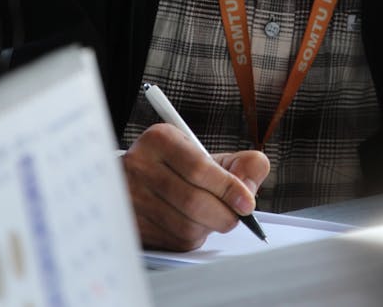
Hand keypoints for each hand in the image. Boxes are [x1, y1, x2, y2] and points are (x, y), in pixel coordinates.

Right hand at [123, 124, 269, 251]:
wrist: (135, 182)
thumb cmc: (177, 168)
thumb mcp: (205, 154)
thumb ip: (238, 163)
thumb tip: (251, 185)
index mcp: (161, 140)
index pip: (199, 167)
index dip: (228, 188)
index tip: (247, 202)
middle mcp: (140, 166)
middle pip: (193, 201)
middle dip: (224, 214)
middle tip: (237, 216)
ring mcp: (131, 198)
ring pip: (185, 226)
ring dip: (207, 228)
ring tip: (209, 215)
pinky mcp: (132, 226)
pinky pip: (174, 243)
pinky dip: (192, 239)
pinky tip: (191, 224)